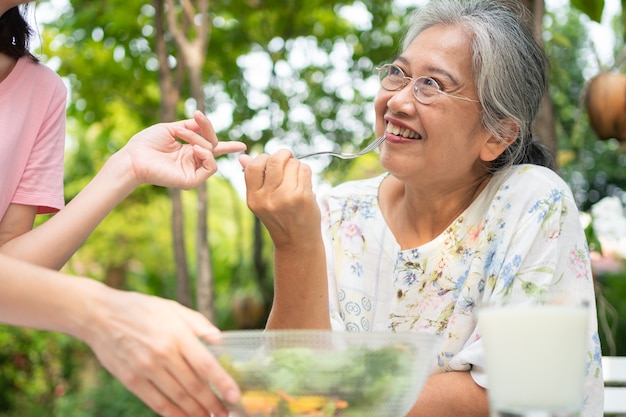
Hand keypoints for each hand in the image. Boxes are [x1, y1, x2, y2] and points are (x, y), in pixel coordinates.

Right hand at [84, 289, 239, 416]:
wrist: (99, 315)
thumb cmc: (140, 309)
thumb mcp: (172, 308)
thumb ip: (198, 324)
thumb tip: (219, 339)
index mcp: (177, 335)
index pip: (205, 364)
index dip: (222, 383)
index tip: (235, 395)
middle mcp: (163, 354)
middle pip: (193, 386)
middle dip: (212, 403)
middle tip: (226, 413)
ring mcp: (145, 369)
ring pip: (177, 398)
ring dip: (195, 412)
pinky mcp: (130, 380)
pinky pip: (155, 402)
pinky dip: (171, 414)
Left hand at [122, 111, 245, 188]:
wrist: (134, 157)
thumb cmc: (147, 143)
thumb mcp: (172, 128)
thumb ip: (191, 127)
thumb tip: (204, 123)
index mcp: (188, 151)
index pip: (212, 148)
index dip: (228, 146)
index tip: (243, 145)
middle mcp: (192, 161)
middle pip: (213, 145)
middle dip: (206, 129)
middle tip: (196, 118)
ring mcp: (192, 171)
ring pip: (212, 154)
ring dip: (201, 141)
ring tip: (184, 137)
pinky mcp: (191, 181)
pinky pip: (210, 167)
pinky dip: (206, 156)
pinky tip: (195, 150)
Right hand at [239, 149, 320, 247]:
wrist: (296, 242)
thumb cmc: (280, 218)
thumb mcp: (261, 201)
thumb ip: (253, 179)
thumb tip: (243, 157)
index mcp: (254, 198)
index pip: (254, 166)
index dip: (264, 158)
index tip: (271, 164)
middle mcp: (267, 198)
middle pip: (275, 160)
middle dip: (283, 155)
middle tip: (288, 159)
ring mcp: (285, 197)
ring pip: (292, 163)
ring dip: (296, 165)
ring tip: (296, 177)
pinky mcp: (302, 196)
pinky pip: (304, 170)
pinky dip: (305, 171)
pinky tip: (304, 183)